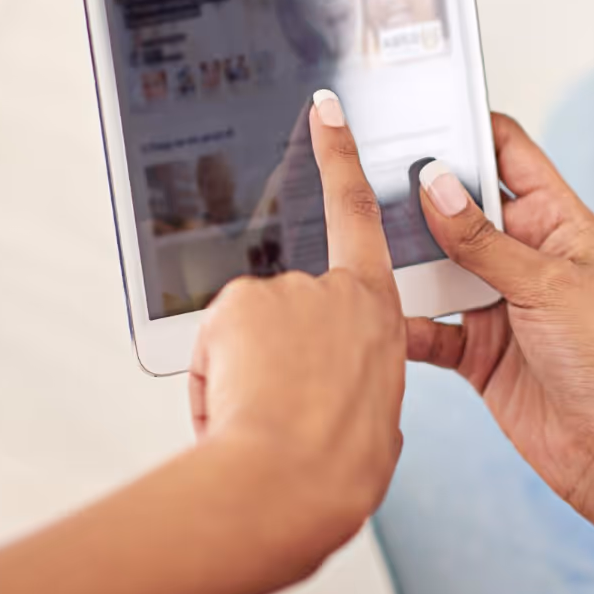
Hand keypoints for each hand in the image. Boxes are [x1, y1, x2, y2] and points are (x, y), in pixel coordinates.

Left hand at [189, 91, 404, 592]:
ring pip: (246, 327)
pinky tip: (234, 405)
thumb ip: (362, 386)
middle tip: (280, 405)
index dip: (342, 156)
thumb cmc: (339, 468)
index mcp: (379, 312)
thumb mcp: (378, 424)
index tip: (326, 110)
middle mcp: (334, 290)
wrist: (293, 482)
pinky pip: (214, 339)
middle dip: (271, 350)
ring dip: (244, 368)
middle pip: (288, 302)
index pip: (360, 212)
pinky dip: (215, 375)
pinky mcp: (237, 301)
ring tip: (261, 414)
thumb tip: (341, 392)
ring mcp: (284, 291)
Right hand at [408, 116, 593, 531]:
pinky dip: (404, 322)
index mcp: (558, 222)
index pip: (509, 154)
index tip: (423, 108)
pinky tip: (376, 311)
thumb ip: (483, 241)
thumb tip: (434, 186)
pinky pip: (429, 327)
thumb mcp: (545, 285)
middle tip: (368, 171)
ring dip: (404, 259)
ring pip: (437, 266)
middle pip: (461, 207)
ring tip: (359, 237)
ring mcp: (498, 302)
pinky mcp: (477, 350)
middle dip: (419, 192)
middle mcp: (525, 256)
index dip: (470, 127)